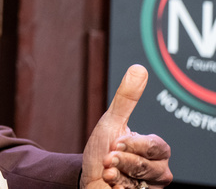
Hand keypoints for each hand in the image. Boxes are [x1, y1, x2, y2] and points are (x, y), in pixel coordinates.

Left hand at [81, 65, 171, 188]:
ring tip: (106, 171)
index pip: (156, 147)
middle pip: (149, 167)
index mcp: (155, 150)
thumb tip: (139, 68)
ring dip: (118, 174)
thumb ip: (127, 98)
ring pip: (141, 182)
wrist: (87, 177)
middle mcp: (157, 170)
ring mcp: (150, 187)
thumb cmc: (102, 149)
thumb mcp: (111, 121)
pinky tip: (109, 183)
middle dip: (124, 161)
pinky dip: (117, 187)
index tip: (116, 142)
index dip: (136, 145)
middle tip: (108, 159)